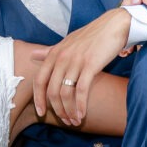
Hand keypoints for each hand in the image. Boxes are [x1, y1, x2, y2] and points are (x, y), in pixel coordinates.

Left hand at [31, 8, 129, 124]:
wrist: (114, 25)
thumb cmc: (91, 36)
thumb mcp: (67, 42)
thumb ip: (49, 51)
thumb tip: (32, 55)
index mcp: (54, 53)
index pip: (39, 81)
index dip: (38, 99)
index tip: (41, 113)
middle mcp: (61, 57)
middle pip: (51, 91)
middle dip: (56, 110)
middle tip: (64, 121)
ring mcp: (75, 61)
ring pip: (65, 93)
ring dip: (69, 111)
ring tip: (75, 121)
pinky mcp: (90, 65)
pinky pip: (81, 90)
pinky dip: (80, 106)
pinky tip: (82, 115)